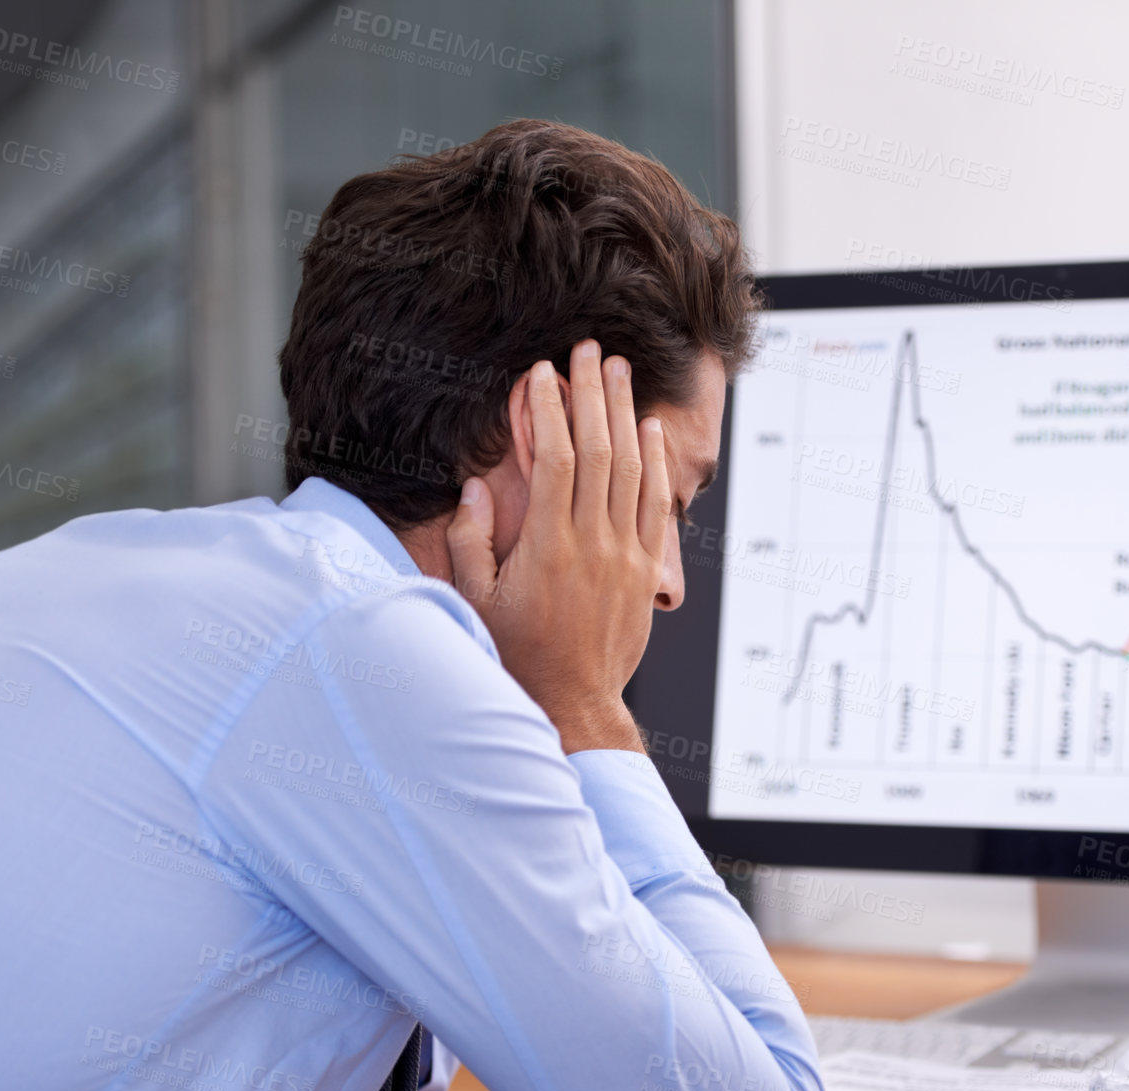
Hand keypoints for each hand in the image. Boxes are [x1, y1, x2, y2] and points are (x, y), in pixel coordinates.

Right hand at [445, 340, 669, 752]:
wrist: (574, 702)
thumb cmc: (518, 654)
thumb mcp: (475, 601)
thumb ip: (472, 542)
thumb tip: (473, 489)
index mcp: (547, 546)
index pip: (552, 459)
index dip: (548, 410)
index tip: (541, 374)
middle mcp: (592, 543)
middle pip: (597, 450)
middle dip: (591, 394)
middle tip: (587, 350)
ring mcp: (625, 555)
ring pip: (631, 469)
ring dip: (625, 414)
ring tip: (619, 371)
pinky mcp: (646, 570)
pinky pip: (656, 505)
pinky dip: (656, 462)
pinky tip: (651, 429)